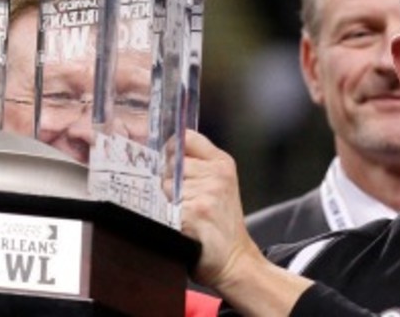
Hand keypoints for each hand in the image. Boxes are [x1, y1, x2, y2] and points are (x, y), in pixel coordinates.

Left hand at [178, 129, 265, 289]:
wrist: (234, 260)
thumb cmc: (222, 223)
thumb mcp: (220, 185)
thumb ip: (199, 164)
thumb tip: (165, 151)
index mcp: (222, 163)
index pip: (186, 138)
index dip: (171, 149)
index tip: (168, 162)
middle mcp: (217, 175)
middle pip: (171, 163)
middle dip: (167, 180)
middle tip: (181, 199)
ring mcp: (207, 194)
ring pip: (165, 186)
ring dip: (166, 201)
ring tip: (183, 214)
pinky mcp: (195, 213)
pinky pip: (165, 207)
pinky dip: (167, 217)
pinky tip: (181, 225)